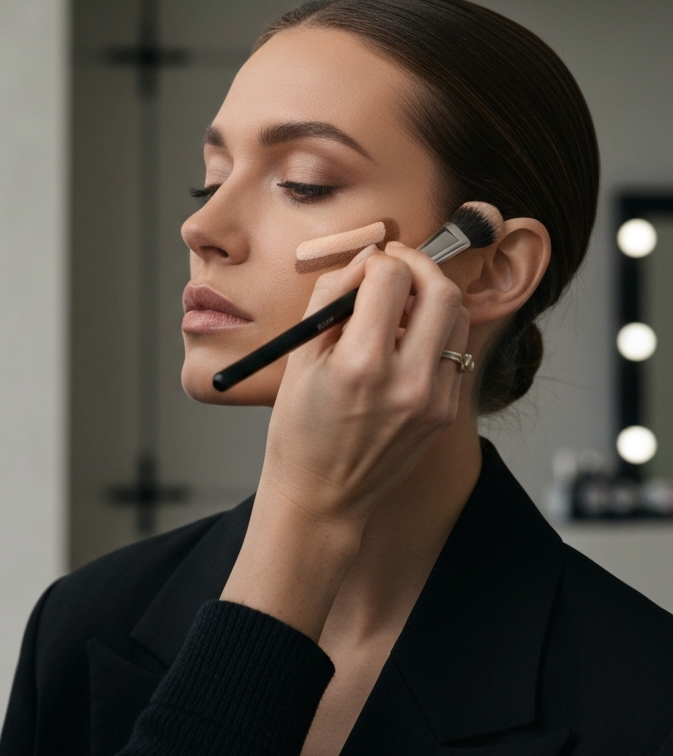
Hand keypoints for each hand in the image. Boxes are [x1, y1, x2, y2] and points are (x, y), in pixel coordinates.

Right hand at [221, 243, 468, 639]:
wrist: (323, 495)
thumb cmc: (300, 429)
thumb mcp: (300, 356)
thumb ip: (330, 298)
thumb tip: (364, 260)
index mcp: (361, 363)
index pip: (391, 277)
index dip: (376, 262)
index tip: (364, 269)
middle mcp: (407, 380)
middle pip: (441, 290)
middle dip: (417, 266)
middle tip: (395, 267)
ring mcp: (434, 399)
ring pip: (457, 317)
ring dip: (431, 297)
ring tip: (398, 307)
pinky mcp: (446, 412)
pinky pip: (453, 351)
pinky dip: (433, 333)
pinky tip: (403, 344)